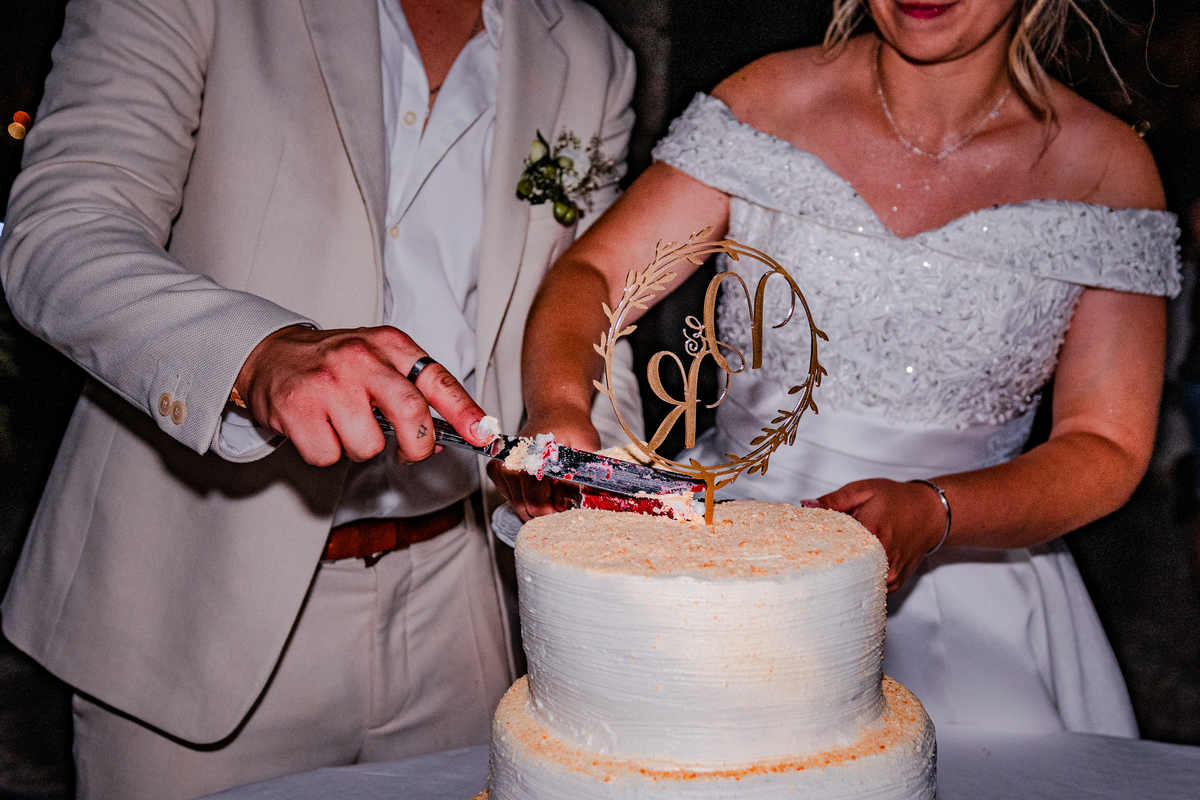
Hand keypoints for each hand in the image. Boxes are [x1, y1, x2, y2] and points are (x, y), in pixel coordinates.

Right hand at [234, 325, 490, 466]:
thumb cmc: (335, 365)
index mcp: (389, 344)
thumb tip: (452, 436)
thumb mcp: (380, 360)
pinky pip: (329, 455)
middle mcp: (360, 358)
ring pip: (368, 445)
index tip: (483, 435)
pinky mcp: (297, 409)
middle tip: (410, 452)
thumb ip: (415, 392)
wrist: (269, 356)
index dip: (465, 412)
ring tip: (344, 425)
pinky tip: (318, 428)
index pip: (437, 379)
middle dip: (418, 445)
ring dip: (360, 448)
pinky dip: (326, 452)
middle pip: (411, 413)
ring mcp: (327, 383)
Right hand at [486, 406, 600, 521]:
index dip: (555, 511)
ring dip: (537, 503)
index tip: (568, 505)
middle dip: (547, 509)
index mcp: (533, 455)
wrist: (556, 411)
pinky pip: (509, 497)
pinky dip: (525, 497)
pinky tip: (538, 485)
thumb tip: (571, 504)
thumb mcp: (587, 449)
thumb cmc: (572, 427)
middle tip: (563, 496)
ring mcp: (502, 464)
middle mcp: (512, 460)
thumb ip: (580, 478)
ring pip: (517, 505)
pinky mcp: (497, 468)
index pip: (535, 502)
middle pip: (524, 507)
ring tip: (552, 486)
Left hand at [814, 478, 947, 591]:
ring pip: (854, 582)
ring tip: (832, 564)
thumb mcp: (863, 490)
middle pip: (841, 569)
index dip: (815, 545)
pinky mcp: (893, 584)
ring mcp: (889, 575)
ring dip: (842, 574)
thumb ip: (833, 500)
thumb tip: (806, 506)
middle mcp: (882, 558)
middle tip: (811, 558)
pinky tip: (852, 569)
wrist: (931, 514)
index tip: (803, 544)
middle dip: (825, 563)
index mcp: (871, 533)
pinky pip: (867, 587)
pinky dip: (857, 579)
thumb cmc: (897, 499)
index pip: (831, 547)